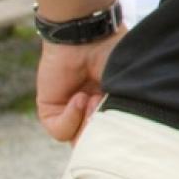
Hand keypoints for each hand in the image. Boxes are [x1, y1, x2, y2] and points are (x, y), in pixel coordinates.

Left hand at [36, 29, 123, 143]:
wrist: (89, 36)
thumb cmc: (117, 55)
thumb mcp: (127, 87)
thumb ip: (126, 112)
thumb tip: (122, 139)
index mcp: (113, 106)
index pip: (113, 134)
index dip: (119, 137)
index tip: (128, 127)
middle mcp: (91, 112)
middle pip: (95, 141)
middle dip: (103, 132)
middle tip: (110, 114)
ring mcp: (70, 112)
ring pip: (77, 140)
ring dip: (88, 122)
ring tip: (96, 99)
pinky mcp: (51, 110)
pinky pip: (60, 129)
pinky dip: (71, 117)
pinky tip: (80, 97)